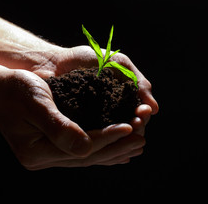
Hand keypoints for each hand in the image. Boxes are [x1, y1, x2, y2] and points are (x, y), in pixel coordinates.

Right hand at [0, 69, 145, 169]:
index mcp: (37, 152)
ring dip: (116, 149)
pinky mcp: (55, 148)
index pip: (82, 147)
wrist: (1, 89)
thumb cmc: (17, 90)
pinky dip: (104, 148)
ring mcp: (50, 156)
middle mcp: (44, 159)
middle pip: (89, 156)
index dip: (108, 137)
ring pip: (90, 156)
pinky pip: (85, 151)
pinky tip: (121, 147)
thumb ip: (59, 127)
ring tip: (138, 143)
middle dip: (118, 146)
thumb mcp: (36, 102)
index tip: (131, 127)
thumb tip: (87, 148)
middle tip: (142, 137)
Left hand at [30, 45, 158, 134]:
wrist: (52, 62)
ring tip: (124, 133)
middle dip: (135, 127)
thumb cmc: (86, 60)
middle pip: (130, 129)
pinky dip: (103, 145)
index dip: (143, 115)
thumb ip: (138, 81)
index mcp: (124, 99)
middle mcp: (112, 113)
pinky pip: (94, 141)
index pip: (140, 114)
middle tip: (135, 125)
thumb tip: (155, 109)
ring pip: (114, 137)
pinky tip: (106, 148)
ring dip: (122, 138)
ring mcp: (97, 123)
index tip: (143, 112)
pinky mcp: (80, 130)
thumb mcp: (118, 64)